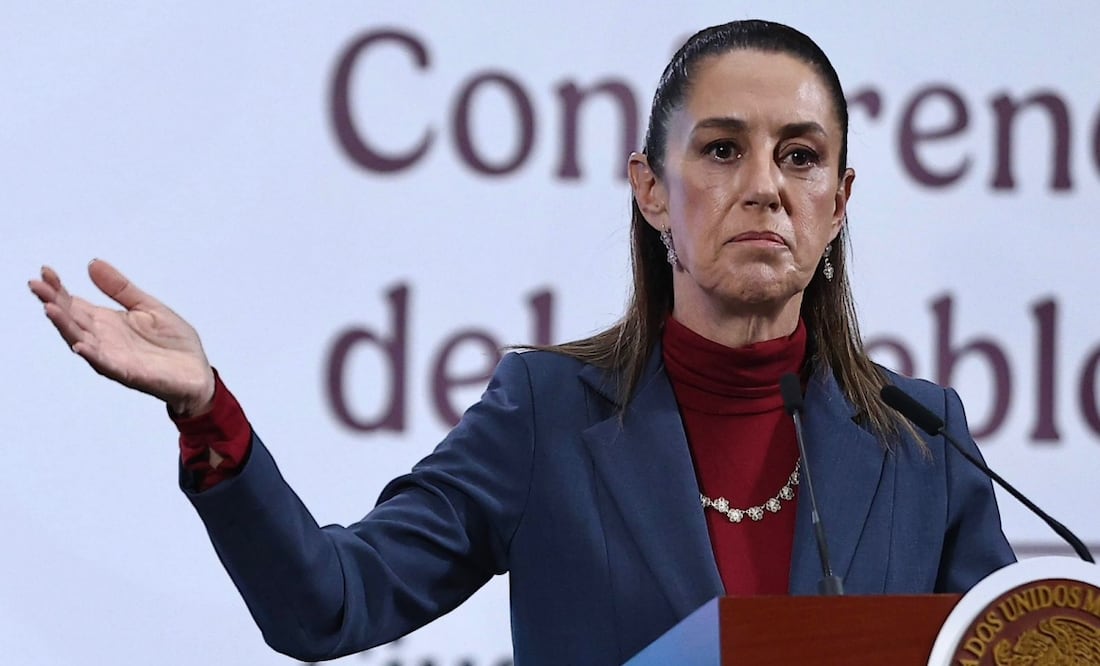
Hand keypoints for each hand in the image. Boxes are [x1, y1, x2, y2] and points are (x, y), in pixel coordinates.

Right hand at [29, 260, 215, 415]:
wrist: (198, 373)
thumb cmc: (172, 343)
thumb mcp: (148, 306)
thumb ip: (120, 288)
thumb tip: (93, 263)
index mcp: (107, 323)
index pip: (75, 304)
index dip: (59, 289)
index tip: (46, 271)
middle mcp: (105, 340)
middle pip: (72, 321)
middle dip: (53, 303)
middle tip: (36, 285)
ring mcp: (115, 357)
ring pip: (83, 342)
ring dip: (65, 327)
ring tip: (50, 309)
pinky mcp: (131, 373)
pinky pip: (108, 365)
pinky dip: (94, 356)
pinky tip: (80, 345)